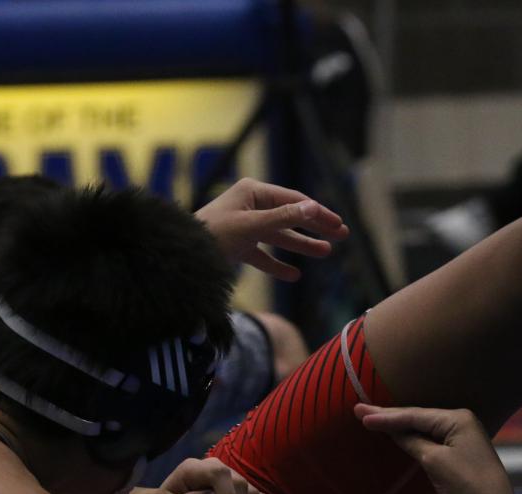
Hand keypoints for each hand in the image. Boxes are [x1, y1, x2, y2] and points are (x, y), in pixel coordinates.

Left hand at [195, 178, 348, 280]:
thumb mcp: (251, 226)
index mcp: (253, 192)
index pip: (294, 201)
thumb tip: (313, 207)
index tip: (338, 225)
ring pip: (279, 236)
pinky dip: (276, 265)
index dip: (318, 213)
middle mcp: (250, 206)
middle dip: (315, 227)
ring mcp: (243, 226)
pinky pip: (261, 255)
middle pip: (290, 216)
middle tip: (341, 236)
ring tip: (326, 253)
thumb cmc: (213, 234)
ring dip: (301, 245)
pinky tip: (294, 274)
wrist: (181, 256)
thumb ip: (282, 218)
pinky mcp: (236, 246)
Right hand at [356, 404, 516, 493]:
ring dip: (400, 424)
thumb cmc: (464, 483)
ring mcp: (463, 436)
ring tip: (374, 417)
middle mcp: (462, 422)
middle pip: (418, 417)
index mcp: (457, 419)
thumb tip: (394, 430)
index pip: (414, 415)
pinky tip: (399, 432)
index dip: (386, 417)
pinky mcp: (461, 451)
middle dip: (389, 415)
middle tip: (361, 409)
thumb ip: (412, 441)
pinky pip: (431, 437)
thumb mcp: (433, 459)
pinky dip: (413, 435)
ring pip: (424, 427)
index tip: (360, 415)